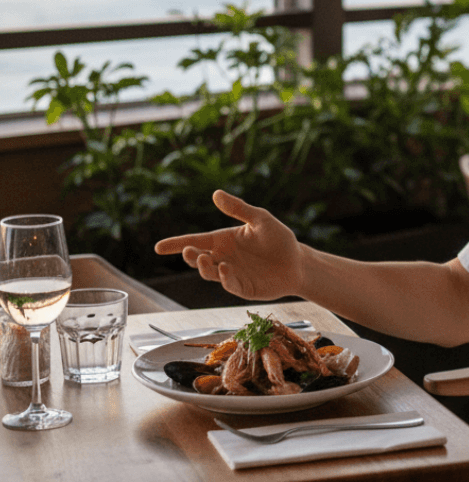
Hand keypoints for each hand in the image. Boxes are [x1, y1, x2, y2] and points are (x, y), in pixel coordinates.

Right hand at [154, 190, 302, 301]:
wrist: (298, 262)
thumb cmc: (279, 239)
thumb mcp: (260, 220)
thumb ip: (239, 209)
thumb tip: (216, 194)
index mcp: (224, 240)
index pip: (196, 241)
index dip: (176, 243)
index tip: (158, 246)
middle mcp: (223, 257)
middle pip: (198, 258)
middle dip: (191, 256)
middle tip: (188, 251)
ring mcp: (231, 274)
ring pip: (209, 273)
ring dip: (205, 267)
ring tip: (207, 259)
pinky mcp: (242, 287)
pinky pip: (228, 284)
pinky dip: (224, 278)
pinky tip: (225, 270)